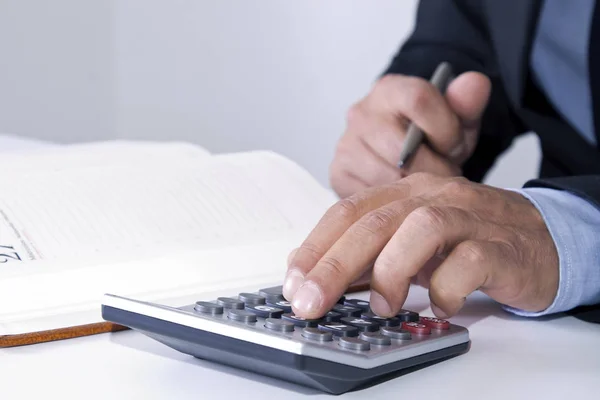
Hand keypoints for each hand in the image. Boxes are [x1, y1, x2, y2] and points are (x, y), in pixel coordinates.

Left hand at [283, 173, 558, 318]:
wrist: (541, 236)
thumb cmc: (467, 240)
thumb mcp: (410, 242)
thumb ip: (369, 253)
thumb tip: (317, 277)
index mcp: (404, 193)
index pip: (348, 212)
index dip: (315, 246)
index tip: (293, 282)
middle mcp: (433, 196)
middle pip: (373, 222)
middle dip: (333, 265)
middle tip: (310, 303)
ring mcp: (469, 217)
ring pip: (420, 229)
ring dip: (391, 272)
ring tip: (383, 306)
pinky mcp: (501, 246)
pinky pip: (469, 262)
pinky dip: (447, 289)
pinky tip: (441, 306)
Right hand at [330, 71, 491, 197]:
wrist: (403, 157)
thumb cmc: (431, 138)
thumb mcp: (457, 120)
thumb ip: (468, 103)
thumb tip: (476, 83)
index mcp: (390, 89)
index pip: (419, 99)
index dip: (446, 130)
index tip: (454, 147)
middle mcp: (361, 113)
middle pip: (403, 148)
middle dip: (433, 169)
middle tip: (444, 176)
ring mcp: (346, 145)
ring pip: (389, 177)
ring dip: (414, 189)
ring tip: (425, 186)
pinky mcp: (337, 174)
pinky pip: (372, 196)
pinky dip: (393, 202)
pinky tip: (405, 197)